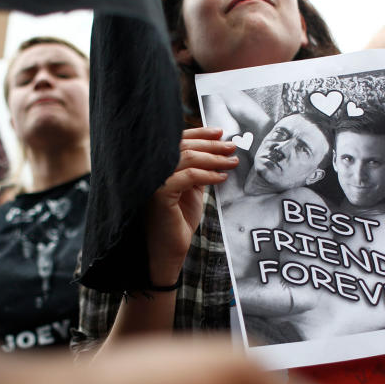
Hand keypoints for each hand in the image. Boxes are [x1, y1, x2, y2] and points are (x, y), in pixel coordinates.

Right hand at [146, 127, 237, 284]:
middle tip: (232, 147)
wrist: (169, 250)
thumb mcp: (191, 189)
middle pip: (183, 146)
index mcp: (157, 166)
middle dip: (211, 145)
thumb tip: (217, 149)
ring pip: (188, 158)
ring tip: (232, 162)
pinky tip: (222, 177)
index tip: (220, 133)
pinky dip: (208, 175)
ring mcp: (153, 180)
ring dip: (214, 158)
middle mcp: (151, 170)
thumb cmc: (179, 221)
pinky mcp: (159, 193)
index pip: (178, 141)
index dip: (199, 134)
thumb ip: (197, 169)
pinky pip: (189, 176)